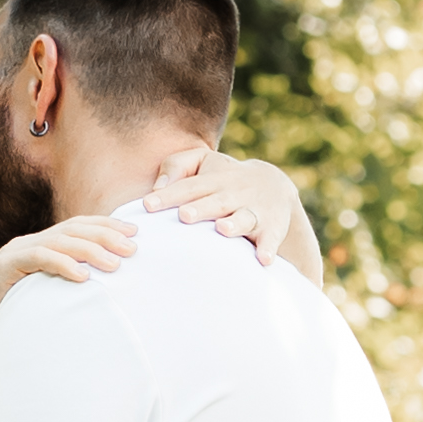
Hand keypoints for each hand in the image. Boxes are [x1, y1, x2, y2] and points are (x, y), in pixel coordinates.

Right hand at [0, 204, 142, 340]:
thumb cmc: (9, 314)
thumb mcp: (44, 295)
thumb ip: (65, 286)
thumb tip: (102, 291)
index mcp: (41, 244)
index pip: (79, 226)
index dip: (107, 225)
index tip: (135, 234)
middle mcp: (30, 242)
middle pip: (74, 229)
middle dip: (106, 235)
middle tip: (133, 248)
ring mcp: (16, 252)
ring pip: (59, 242)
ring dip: (90, 251)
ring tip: (114, 265)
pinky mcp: (4, 267)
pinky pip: (38, 259)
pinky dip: (61, 264)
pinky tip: (82, 276)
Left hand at [139, 140, 320, 276]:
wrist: (274, 184)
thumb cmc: (224, 178)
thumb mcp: (203, 162)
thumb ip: (176, 166)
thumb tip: (156, 188)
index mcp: (214, 179)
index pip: (189, 186)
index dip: (169, 195)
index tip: (148, 205)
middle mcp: (234, 193)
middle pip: (217, 201)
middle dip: (201, 208)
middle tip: (184, 215)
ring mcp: (254, 210)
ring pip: (245, 217)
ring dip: (235, 224)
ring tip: (223, 230)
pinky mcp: (272, 227)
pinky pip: (271, 238)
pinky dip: (268, 248)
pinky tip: (263, 259)